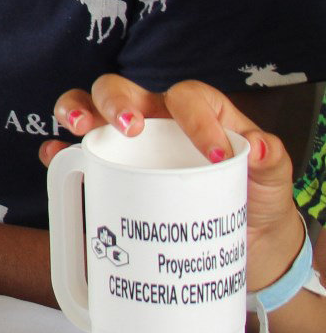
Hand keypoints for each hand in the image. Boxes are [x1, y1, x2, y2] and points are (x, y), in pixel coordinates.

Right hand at [43, 75, 303, 290]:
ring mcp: (126, 145)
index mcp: (196, 112)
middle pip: (123, 89)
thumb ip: (273, 160)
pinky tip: (57, 157)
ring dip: (78, 110)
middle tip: (129, 128)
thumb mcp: (274, 180)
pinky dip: (60, 152)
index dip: (196, 117)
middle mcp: (154, 119)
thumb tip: (259, 146)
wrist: (244, 243)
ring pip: (89, 107)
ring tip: (80, 128)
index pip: (187, 96)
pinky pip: (75, 154)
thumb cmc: (257, 199)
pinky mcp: (109, 173)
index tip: (214, 154)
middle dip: (118, 101)